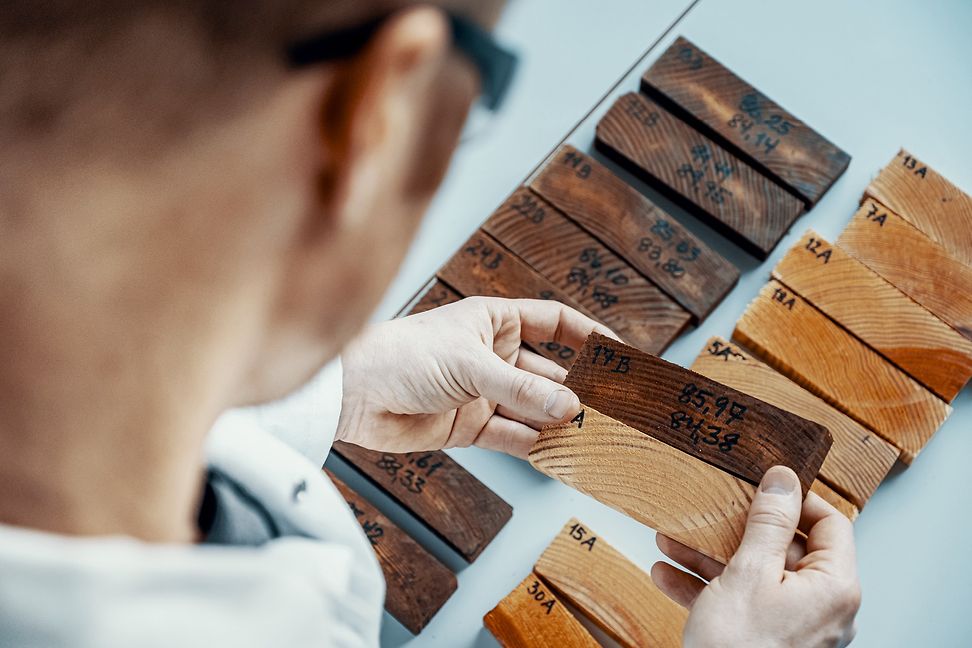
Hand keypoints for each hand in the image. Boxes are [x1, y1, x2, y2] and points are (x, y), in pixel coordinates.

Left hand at [336, 296, 614, 457]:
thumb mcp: (470, 366)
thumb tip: (572, 407)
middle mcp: (493, 356)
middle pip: (548, 373)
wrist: (351, 395)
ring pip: (532, 409)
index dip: (587, 337)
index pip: (554, 324)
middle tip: (613, 410)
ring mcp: (482, 393)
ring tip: (593, 438)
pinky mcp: (467, 427)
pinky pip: (511, 437)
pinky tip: (558, 455)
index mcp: (494, 322)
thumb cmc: (404, 356)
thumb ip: (521, 390)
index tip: (619, 355)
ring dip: (558, 423)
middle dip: (577, 390)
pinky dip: (533, 447)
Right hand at [652, 466, 860, 647]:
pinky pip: (736, 603)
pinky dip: (703, 587)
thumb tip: (784, 480)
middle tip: (712, 508)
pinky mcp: (762, 640)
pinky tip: (666, 573)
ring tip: (671, 538)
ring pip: (752, 576)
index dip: (797, 500)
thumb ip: (767, 523)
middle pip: (783, 549)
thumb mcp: (749, 573)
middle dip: (735, 529)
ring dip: (708, 556)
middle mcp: (819, 607)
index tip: (763, 485)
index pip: (831, 525)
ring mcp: (791, 626)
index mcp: (832, 587)